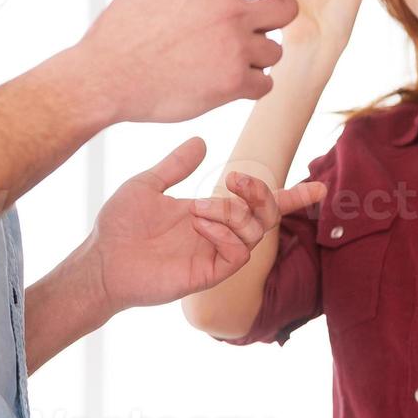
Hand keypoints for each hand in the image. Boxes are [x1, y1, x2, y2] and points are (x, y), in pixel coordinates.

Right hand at [76, 0, 343, 123]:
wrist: (104, 77)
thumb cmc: (122, 28)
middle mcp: (230, 9)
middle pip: (286, 9)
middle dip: (270, 21)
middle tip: (239, 33)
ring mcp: (234, 46)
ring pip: (274, 50)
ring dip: (255, 58)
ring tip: (216, 61)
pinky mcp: (233, 82)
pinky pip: (265, 83)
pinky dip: (248, 87)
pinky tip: (219, 84)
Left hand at [84, 137, 326, 310]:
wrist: (99, 260)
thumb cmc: (118, 226)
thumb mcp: (148, 184)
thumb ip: (176, 165)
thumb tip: (201, 141)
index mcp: (209, 214)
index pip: (258, 206)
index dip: (290, 197)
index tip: (318, 186)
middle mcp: (217, 235)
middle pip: (265, 216)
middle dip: (261, 194)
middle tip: (236, 180)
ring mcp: (214, 255)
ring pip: (255, 232)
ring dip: (236, 212)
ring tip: (202, 209)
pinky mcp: (207, 275)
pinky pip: (237, 254)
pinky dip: (227, 233)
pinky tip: (202, 225)